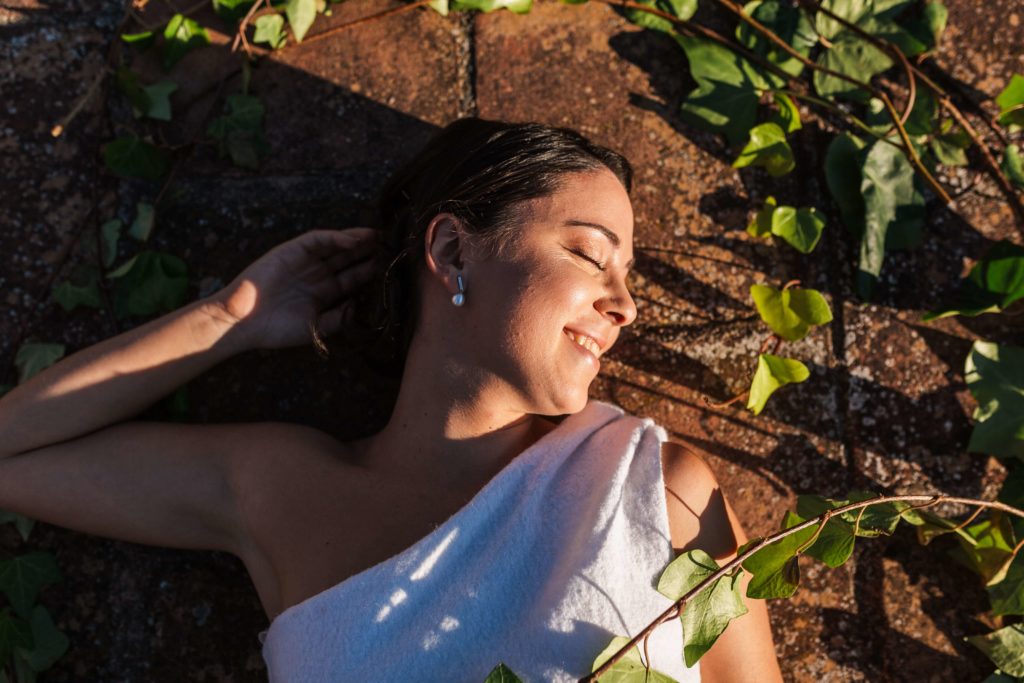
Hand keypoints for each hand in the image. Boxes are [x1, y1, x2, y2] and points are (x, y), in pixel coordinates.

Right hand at [209, 228, 381, 350]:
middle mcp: (318, 275)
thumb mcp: (316, 328)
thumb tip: (360, 305)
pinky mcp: (292, 250)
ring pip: (338, 246)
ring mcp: (306, 261)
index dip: (373, 273)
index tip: (395, 270)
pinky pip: (319, 240)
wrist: (243, 322)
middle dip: (371, 253)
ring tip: (380, 237)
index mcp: (325, 293)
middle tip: (395, 246)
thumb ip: (339, 318)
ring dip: (358, 241)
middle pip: (350, 260)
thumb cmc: (276, 329)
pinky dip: (336, 238)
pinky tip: (353, 241)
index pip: (355, 279)